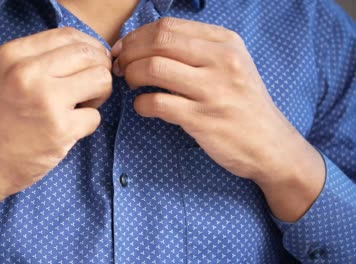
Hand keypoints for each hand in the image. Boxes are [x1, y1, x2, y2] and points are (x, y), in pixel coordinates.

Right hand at [0, 27, 112, 230]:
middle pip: (89, 55)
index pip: (68, 35)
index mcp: (14, 55)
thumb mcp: (6, 75)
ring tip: (80, 107)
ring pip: (101, 79)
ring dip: (99, 94)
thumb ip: (41, 58)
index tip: (92, 62)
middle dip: (99, 70)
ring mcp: (45, 100)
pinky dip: (87, 124)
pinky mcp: (60, 129)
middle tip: (90, 88)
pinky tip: (68, 130)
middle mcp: (28, 72)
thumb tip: (90, 51)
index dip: (89, 48)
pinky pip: (95, 116)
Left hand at [112, 17, 324, 221]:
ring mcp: (213, 90)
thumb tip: (146, 43)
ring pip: (153, 68)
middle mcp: (221, 61)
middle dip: (129, 52)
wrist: (270, 145)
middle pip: (158, 41)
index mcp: (225, 42)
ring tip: (130, 85)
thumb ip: (196, 50)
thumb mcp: (231, 65)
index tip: (124, 49)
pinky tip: (143, 107)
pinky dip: (140, 104)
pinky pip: (157, 103)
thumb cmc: (243, 104)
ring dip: (131, 75)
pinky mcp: (203, 119)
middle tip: (120, 67)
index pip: (168, 26)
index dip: (136, 36)